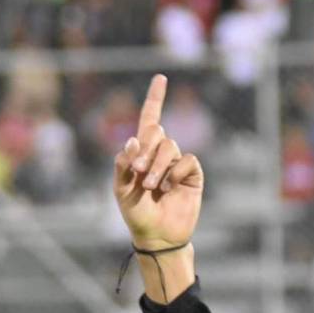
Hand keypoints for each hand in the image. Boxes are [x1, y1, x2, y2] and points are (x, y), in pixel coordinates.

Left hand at [113, 75, 203, 250]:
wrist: (156, 235)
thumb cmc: (136, 213)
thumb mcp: (121, 189)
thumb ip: (123, 164)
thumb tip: (133, 138)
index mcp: (141, 153)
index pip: (150, 120)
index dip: (155, 99)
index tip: (161, 77)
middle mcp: (161, 154)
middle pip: (157, 133)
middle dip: (145, 149)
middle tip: (137, 172)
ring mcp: (177, 163)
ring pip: (170, 147)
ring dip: (157, 165)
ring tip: (151, 186)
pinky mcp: (193, 175)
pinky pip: (187, 161)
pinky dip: (175, 173)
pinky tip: (170, 188)